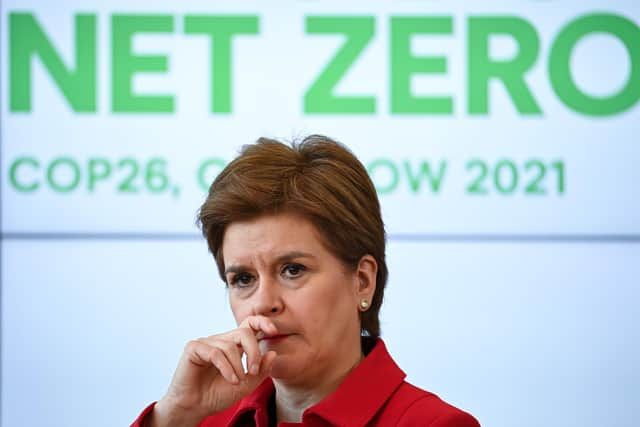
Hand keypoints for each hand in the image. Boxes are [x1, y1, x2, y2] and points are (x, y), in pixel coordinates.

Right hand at [149, 316, 278, 426]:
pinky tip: (230, 380)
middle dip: (254, 352)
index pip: (249, 324)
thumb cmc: (217, 395)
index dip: (262, 322)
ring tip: (237, 382)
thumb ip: (261, 371)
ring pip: (230, 346)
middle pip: (244, 333)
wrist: (195, 408)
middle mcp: (221, 340)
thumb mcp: (246, 385)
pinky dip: (226, 368)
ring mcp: (207, 342)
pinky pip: (215, 352)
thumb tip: (272, 353)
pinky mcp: (194, 348)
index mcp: (234, 345)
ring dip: (237, 367)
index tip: (273, 331)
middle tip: (254, 371)